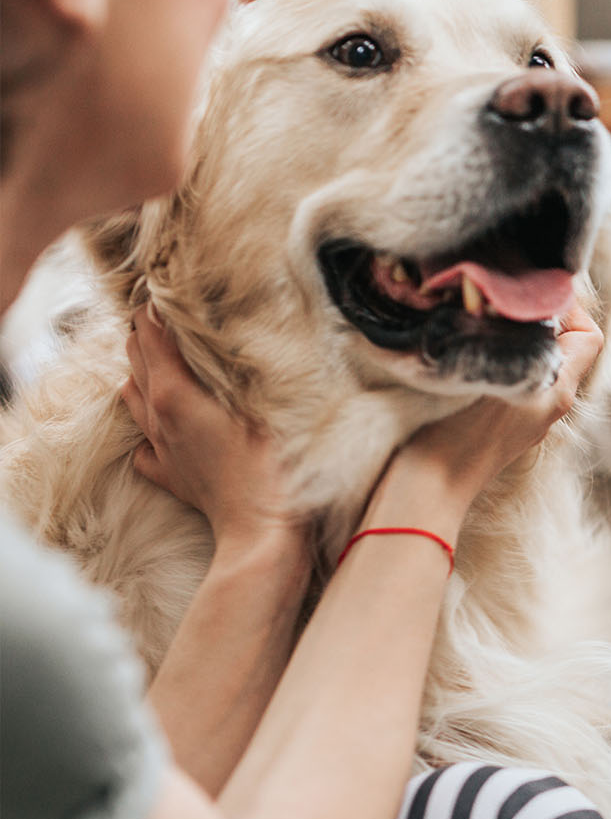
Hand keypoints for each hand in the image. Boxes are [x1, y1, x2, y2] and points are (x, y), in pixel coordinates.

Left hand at [120, 306, 300, 543]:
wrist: (262, 529)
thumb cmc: (272, 464)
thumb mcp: (262, 402)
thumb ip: (239, 365)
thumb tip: (228, 330)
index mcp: (175, 392)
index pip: (151, 332)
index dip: (159, 307)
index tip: (173, 289)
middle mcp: (157, 416)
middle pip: (136, 358)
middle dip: (148, 332)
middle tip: (171, 315)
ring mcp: (159, 447)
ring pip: (130, 396)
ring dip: (143, 372)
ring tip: (164, 360)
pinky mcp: (169, 474)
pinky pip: (143, 444)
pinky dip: (147, 427)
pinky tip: (164, 427)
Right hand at [382, 304, 603, 513]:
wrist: (428, 488)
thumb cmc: (459, 435)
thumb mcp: (496, 379)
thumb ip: (520, 340)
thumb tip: (528, 302)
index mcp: (558, 391)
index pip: (589, 336)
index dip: (569, 309)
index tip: (529, 295)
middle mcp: (549, 401)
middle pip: (563, 343)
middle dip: (537, 315)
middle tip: (499, 297)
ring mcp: (525, 412)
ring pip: (535, 357)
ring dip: (514, 333)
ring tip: (480, 316)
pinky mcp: (498, 419)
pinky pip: (512, 374)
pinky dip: (498, 354)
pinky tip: (466, 346)